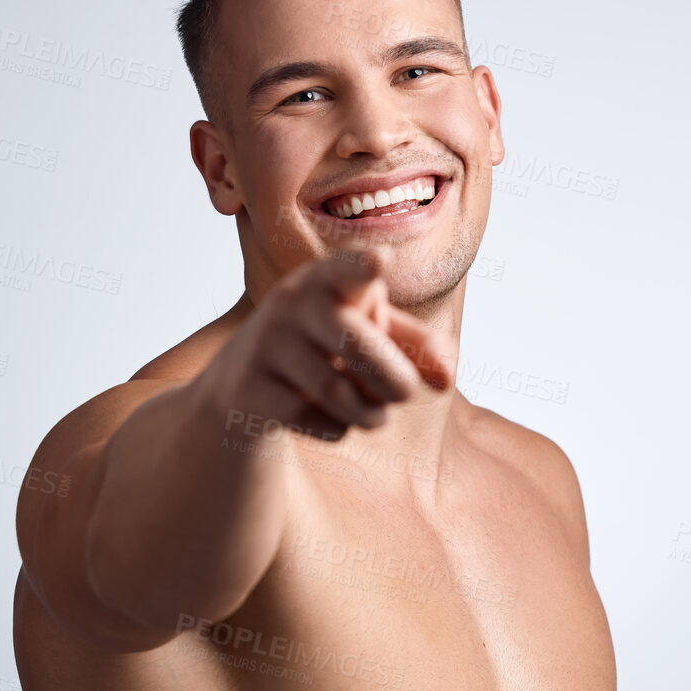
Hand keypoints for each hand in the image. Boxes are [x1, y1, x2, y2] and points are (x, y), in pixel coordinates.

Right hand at [204, 248, 456, 436]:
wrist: (244, 381)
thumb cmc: (324, 345)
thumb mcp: (368, 333)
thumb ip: (415, 347)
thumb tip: (447, 380)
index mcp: (327, 279)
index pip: (344, 269)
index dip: (361, 266)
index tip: (381, 261)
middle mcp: (292, 303)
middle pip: (356, 344)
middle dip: (396, 380)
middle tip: (405, 393)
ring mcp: (267, 344)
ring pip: (338, 393)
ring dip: (371, 414)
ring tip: (375, 414)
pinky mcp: (252, 388)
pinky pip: (316, 421)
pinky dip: (337, 429)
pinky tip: (325, 417)